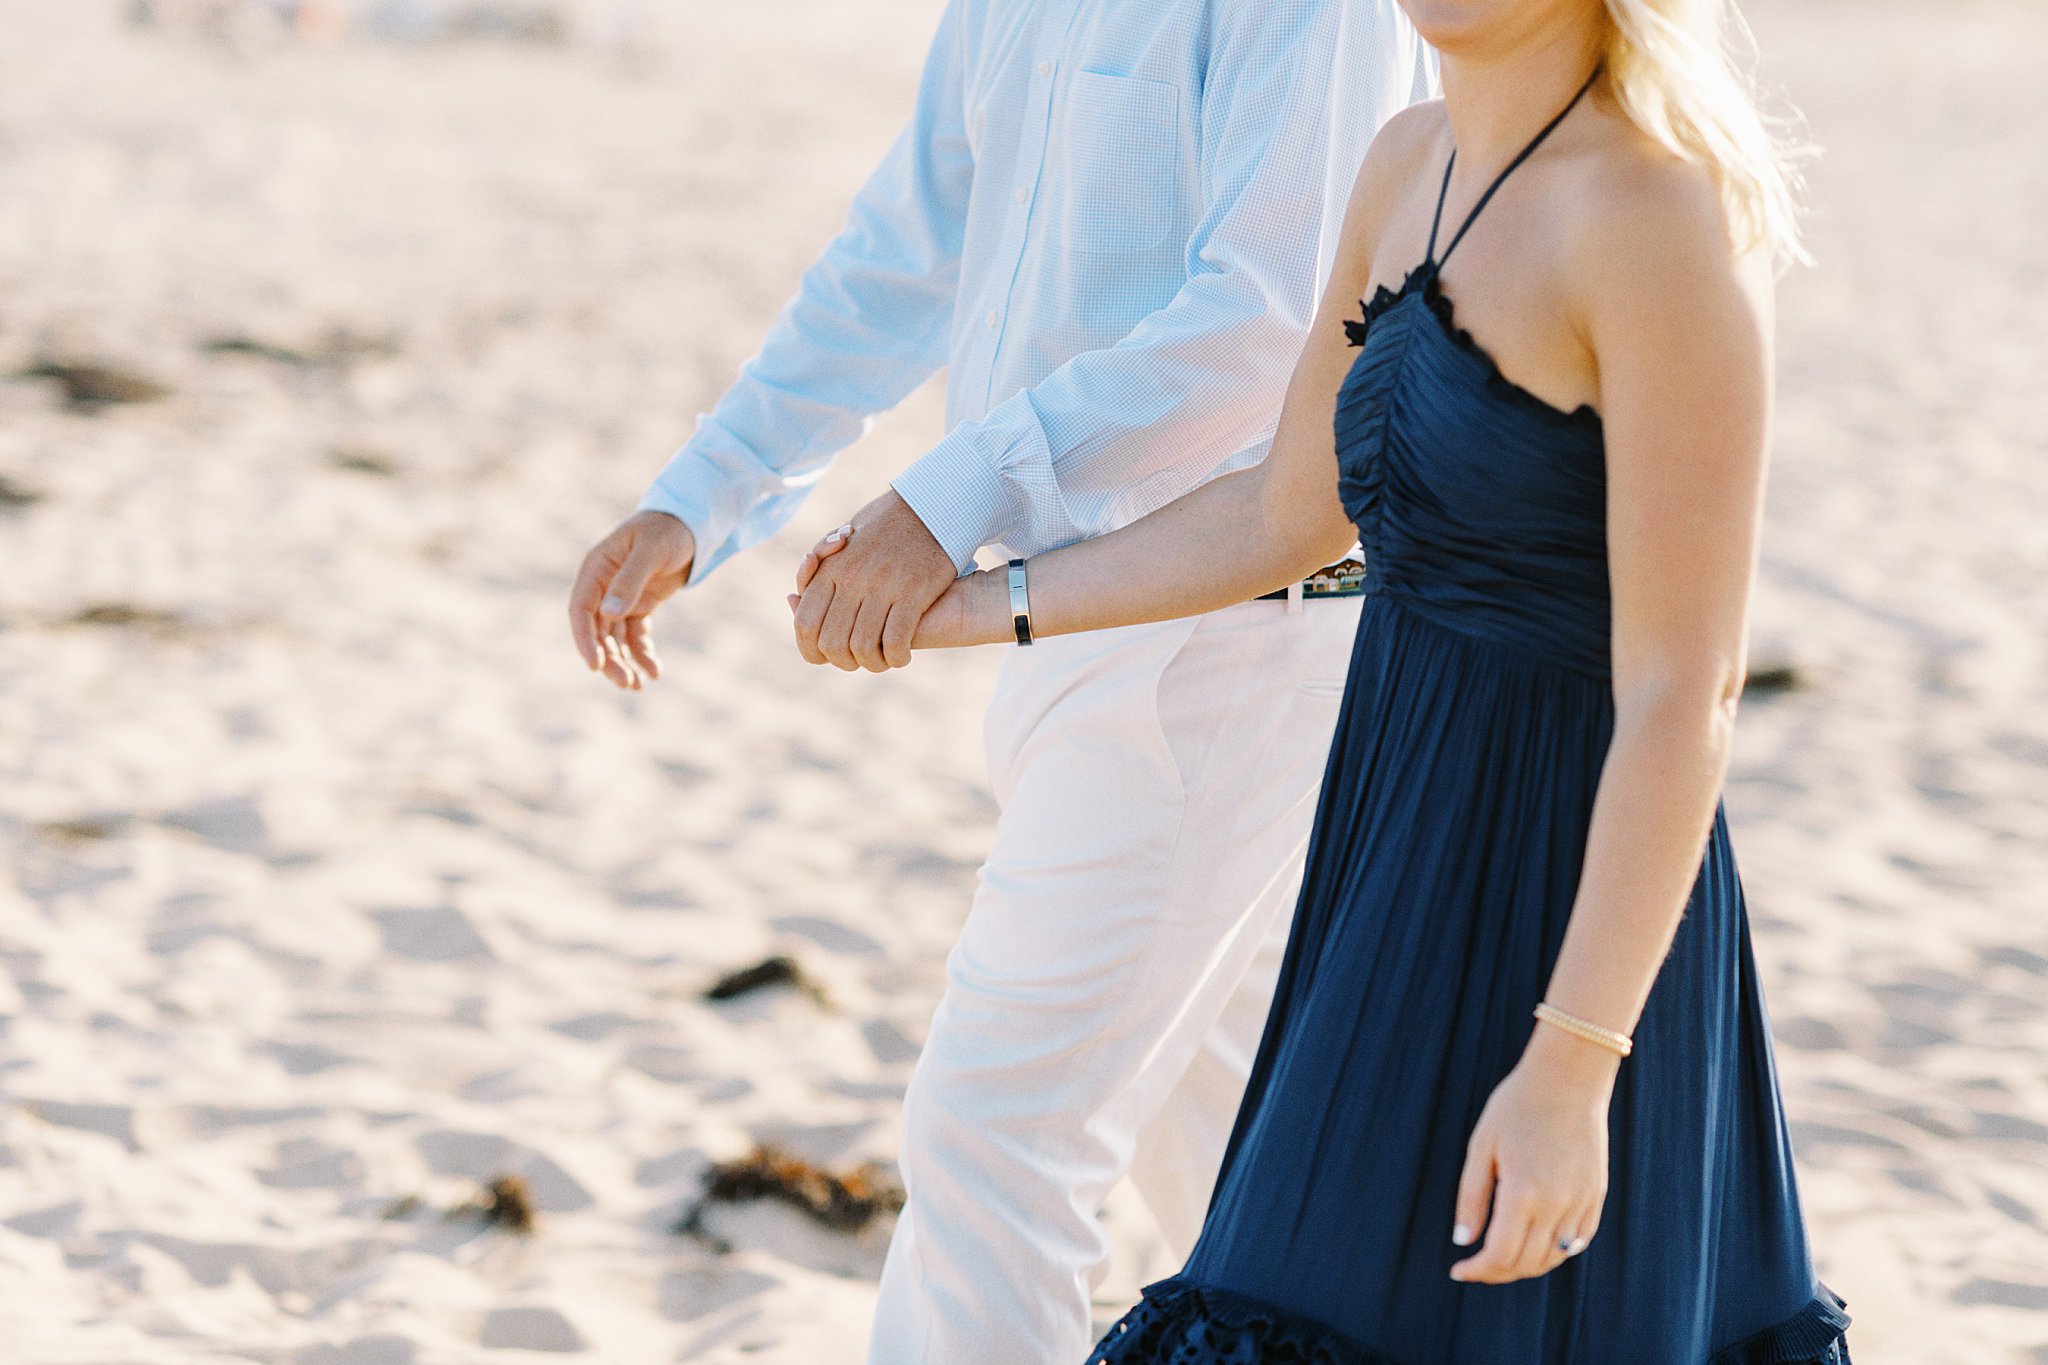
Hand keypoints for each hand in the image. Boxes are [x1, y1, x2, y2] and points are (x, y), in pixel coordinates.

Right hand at [568, 510, 695, 689]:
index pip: (581, 610)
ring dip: (624, 662)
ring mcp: (620, 598)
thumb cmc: (666, 530)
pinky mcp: (638, 605)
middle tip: (625, 683)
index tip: (596, 665)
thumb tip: (609, 615)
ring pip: (615, 638)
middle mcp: (603, 586)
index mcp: (596, 569)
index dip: (585, 639)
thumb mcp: (650, 552)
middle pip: (597, 631)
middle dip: (609, 659)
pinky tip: (654, 671)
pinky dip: (642, 653)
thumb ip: (629, 581)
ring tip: (638, 686)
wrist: (690, 524)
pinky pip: (635, 635)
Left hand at [789, 490, 955, 671]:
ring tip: (883, 661)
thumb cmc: (886, 524)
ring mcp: (882, 586)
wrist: (931, 505)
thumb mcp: (843, 541)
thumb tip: (792, 600)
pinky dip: (897, 657)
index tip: (825, 656)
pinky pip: (896, 640)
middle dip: (844, 661)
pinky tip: (902, 656)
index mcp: (830, 567)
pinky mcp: (913, 592)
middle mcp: (852, 578)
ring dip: (872, 663)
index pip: (804, 623)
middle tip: (858, 661)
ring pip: (863, 646)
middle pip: (832, 641)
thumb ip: (817, 572)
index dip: (810, 649)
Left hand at [1448, 1030, 1615, 1284]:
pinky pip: (1578, 1240)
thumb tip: (1463, 1240)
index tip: (1458, 1268)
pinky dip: (1556, 1251)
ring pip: (1554, 1257)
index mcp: (1523, 1193)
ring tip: (1503, 1256)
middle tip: (1476, 1264)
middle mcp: (1556, 1205)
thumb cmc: (1516, 1106)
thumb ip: (1471, 1197)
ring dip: (1527, 1266)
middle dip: (1497, 1272)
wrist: (1567, 1079)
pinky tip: (1538, 1243)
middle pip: (1527, 1264)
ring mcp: (1581, 1202)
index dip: (1477, 1270)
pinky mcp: (1596, 1195)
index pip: (1499, 1255)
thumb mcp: (1481, 1146)